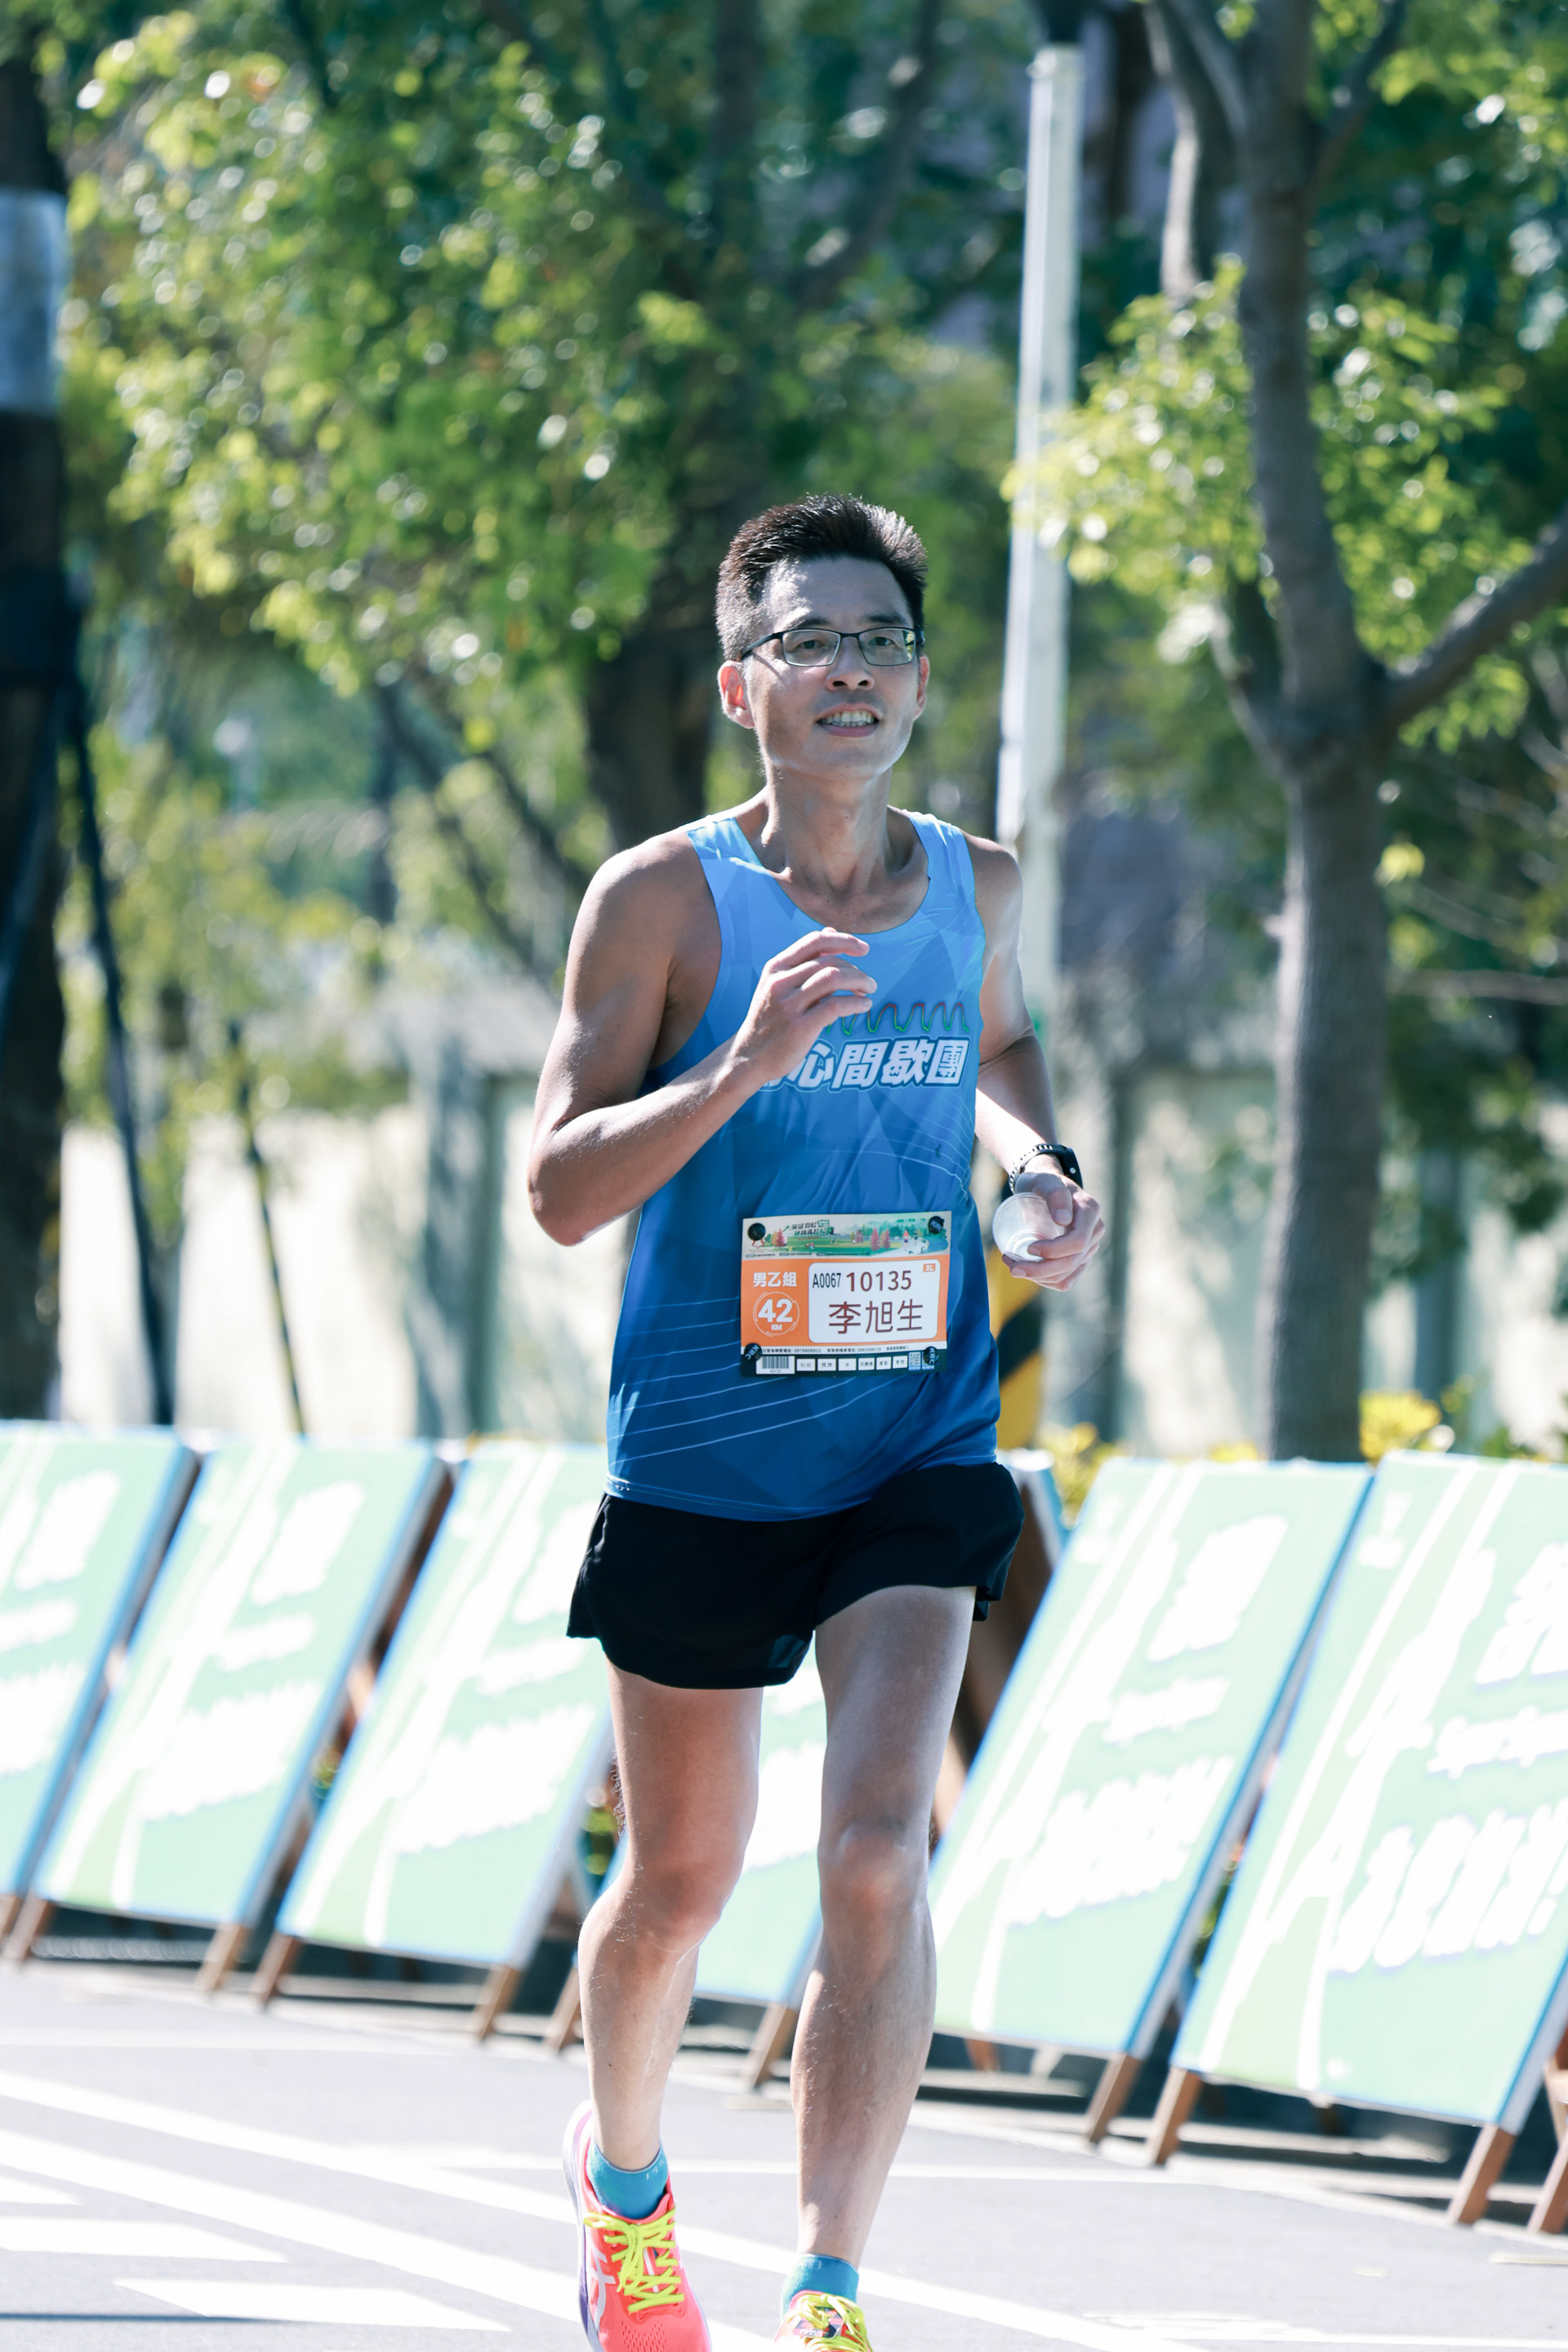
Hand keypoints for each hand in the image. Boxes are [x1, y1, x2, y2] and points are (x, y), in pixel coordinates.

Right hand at [727, 928, 874, 1087]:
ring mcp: (789, 1005)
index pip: (815, 941)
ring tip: (869, 991)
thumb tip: (830, 932)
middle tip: (868, 983)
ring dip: (859, 981)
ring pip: (834, 978)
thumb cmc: (770, 1019)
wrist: (748, 1057)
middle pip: (829, 961)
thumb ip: (805, 960)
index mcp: (776, 967)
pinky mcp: (799, 1027)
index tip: (863, 949)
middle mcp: (780, 982)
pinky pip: (836, 1006)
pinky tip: (864, 1006)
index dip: (843, 941)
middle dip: (856, 969)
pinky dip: (856, 1003)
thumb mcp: (778, 984)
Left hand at [1000, 1173, 1104, 1292]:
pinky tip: (1027, 1272)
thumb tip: (1063, 1220)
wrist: (1044, 1188)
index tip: (1029, 1247)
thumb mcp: (1045, 1180)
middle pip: (1071, 1262)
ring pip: (1067, 1276)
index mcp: (1090, 1212)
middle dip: (1040, 1270)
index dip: (1054, 1251)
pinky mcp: (1078, 1259)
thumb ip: (1055, 1194)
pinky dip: (1045, 1281)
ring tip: (1013, 1267)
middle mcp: (1094, 1231)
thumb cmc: (1042, 1181)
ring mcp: (1088, 1247)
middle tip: (1012, 1268)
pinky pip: (1065, 1280)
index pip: (1078, 1242)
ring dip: (1039, 1278)